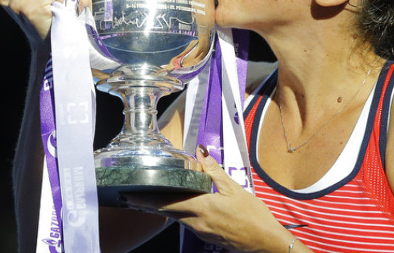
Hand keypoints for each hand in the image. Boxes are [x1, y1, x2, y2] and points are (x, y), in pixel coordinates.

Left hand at [119, 146, 293, 252]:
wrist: (264, 242)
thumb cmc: (253, 215)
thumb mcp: (235, 189)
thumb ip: (215, 171)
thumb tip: (201, 152)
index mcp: (201, 208)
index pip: (166, 203)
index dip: (146, 200)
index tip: (129, 195)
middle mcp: (196, 222)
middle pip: (166, 211)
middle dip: (148, 204)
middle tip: (130, 196)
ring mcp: (201, 231)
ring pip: (176, 217)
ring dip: (162, 207)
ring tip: (149, 197)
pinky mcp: (206, 235)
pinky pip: (186, 221)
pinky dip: (177, 212)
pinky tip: (177, 206)